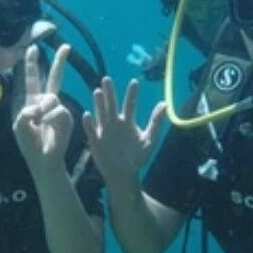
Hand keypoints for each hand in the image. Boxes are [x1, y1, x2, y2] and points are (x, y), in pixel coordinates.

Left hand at [13, 44, 74, 175]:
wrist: (42, 159)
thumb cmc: (29, 143)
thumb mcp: (19, 125)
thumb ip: (26, 111)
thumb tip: (40, 106)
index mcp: (33, 102)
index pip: (32, 80)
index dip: (31, 64)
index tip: (33, 49)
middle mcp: (47, 102)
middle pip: (54, 77)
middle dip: (60, 61)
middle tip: (66, 46)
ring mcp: (58, 108)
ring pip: (50, 99)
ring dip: (41, 113)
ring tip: (39, 126)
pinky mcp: (66, 117)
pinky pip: (56, 110)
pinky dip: (48, 119)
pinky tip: (46, 128)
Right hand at [81, 77, 166, 192]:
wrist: (124, 173)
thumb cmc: (137, 157)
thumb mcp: (149, 139)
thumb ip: (156, 122)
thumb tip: (165, 104)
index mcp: (128, 121)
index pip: (129, 104)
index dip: (132, 94)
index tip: (135, 82)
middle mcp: (115, 123)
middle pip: (112, 105)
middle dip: (109, 93)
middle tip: (107, 79)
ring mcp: (104, 130)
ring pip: (101, 114)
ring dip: (98, 103)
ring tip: (97, 91)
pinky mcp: (95, 140)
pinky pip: (91, 130)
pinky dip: (89, 123)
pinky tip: (88, 114)